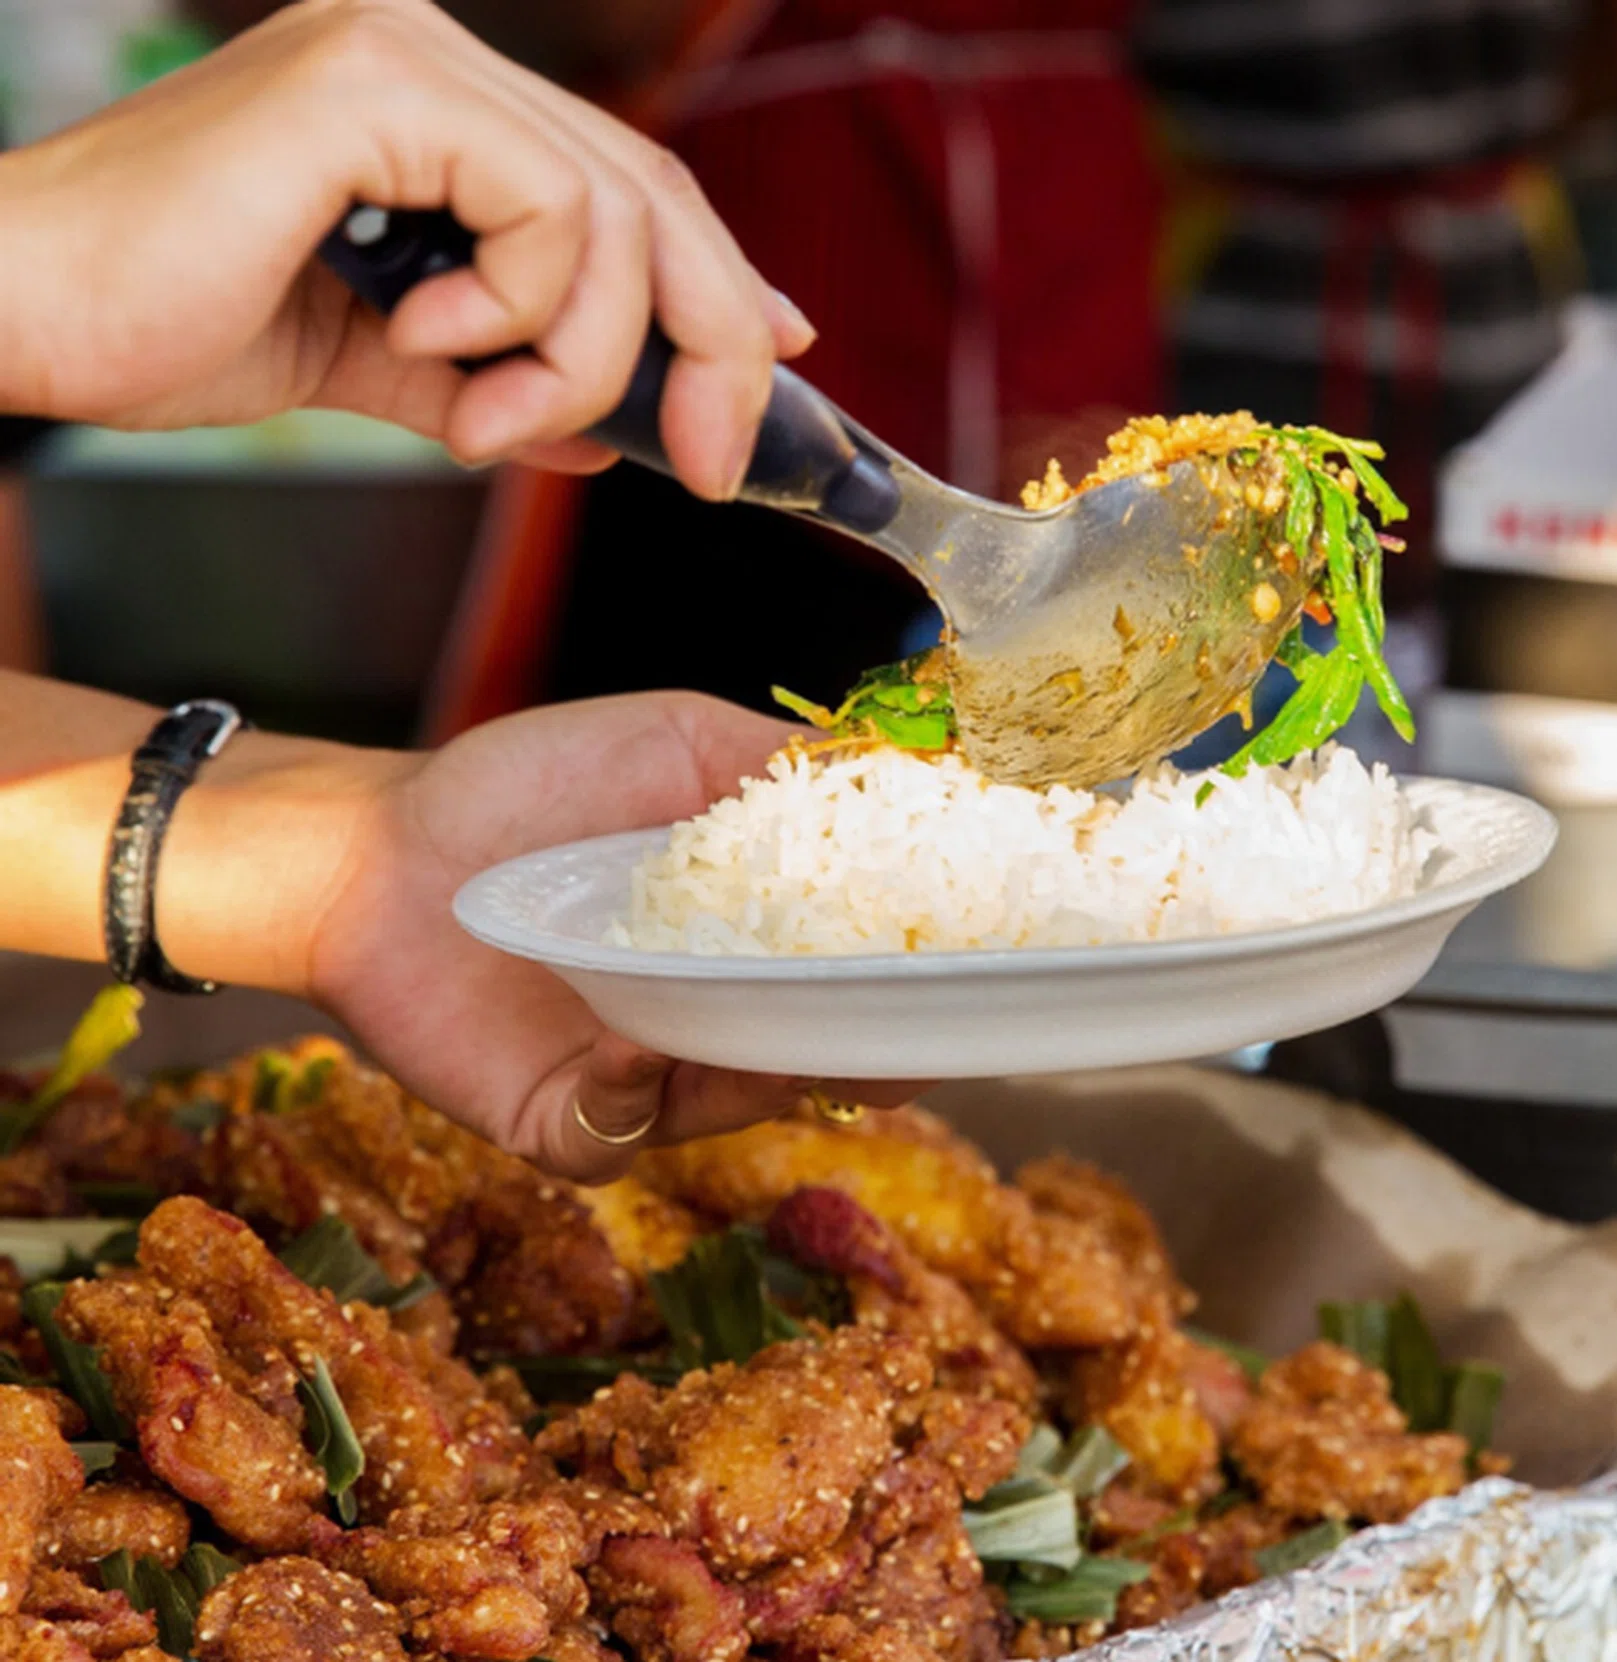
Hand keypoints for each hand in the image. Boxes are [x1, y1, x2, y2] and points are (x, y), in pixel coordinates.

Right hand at [0, 0, 811, 493]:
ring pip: (609, 212)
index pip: (620, 181)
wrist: (32, 314)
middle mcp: (427, 50)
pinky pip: (541, 209)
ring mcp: (401, 51)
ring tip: (485, 419)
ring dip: (582, 356)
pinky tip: (429, 349)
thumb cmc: (174, 323)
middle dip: (710, 338)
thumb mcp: (387, 365)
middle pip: (649, 190)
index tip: (779, 350)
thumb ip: (504, 380)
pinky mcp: (372, 81)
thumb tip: (613, 431)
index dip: (719, 272)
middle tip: (707, 459)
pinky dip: (520, 314)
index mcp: (430, 103)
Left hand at [300, 693, 921, 1181]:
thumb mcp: (677, 743)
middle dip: (872, 1051)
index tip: (970, 963)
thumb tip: (910, 767)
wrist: (381, 846)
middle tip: (918, 1035)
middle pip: (818, 1055)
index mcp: (751, 936)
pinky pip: (621, 1135)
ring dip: (765, 1071)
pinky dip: (635, 1098)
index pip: (856, 974)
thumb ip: (786, 761)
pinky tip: (632, 1048)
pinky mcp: (563, 1120)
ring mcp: (642, 1077)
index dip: (914, 980)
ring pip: (734, 1104)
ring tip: (783, 1034)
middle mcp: (712, 1016)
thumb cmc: (531, 784)